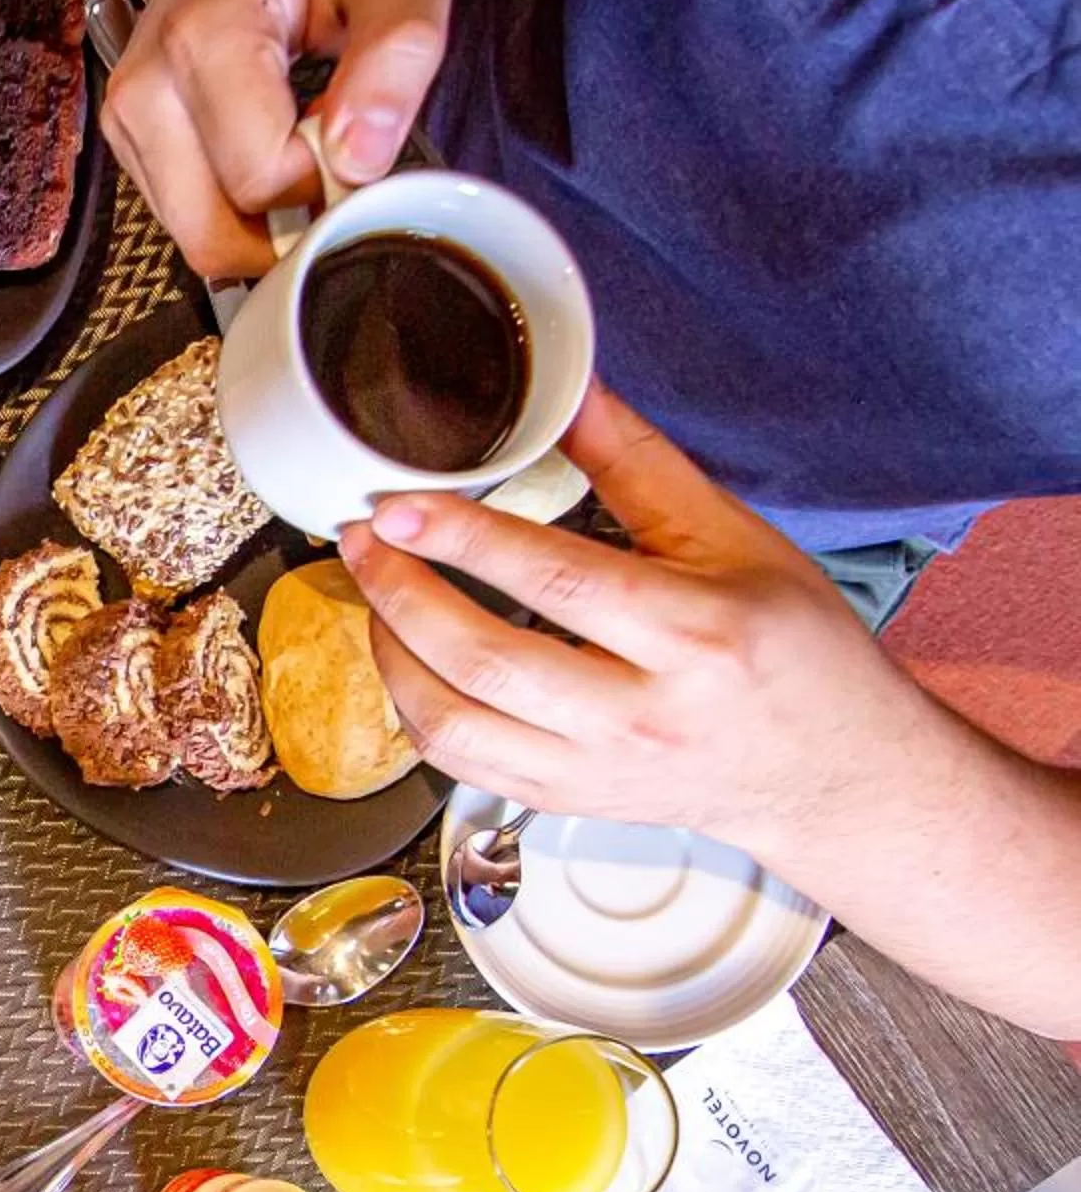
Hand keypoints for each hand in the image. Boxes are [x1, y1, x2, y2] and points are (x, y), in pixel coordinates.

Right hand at [104, 0, 457, 278]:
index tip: (362, 143)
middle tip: (335, 162)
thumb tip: (359, 158)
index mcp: (203, 37)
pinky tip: (268, 148)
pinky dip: (232, 203)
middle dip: (285, 223)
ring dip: (259, 218)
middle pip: (209, 230)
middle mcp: (146, 84)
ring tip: (302, 143)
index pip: (261, 180)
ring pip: (192, 232)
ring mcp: (129, 112)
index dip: (328, 183)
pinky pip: (183, 212)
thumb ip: (395, 56)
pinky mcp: (130, 131)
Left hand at [340, 384, 929, 851]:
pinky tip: (406, 660)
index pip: (554, 578)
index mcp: (694, 633)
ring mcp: (596, 770)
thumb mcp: (732, 538)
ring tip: (375, 592)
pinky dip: (417, 710)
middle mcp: (640, 714)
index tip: (400, 505)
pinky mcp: (566, 803)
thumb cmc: (792, 649)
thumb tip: (570, 388)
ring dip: (391, 654)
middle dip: (402, 592)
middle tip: (363, 540)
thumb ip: (637, 465)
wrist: (828, 770)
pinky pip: (461, 766)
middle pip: (486, 658)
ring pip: (457, 725)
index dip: (462, 537)